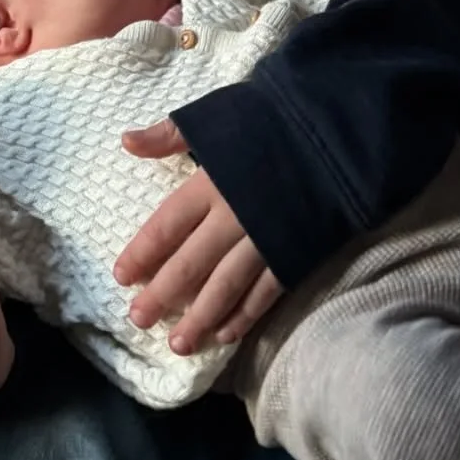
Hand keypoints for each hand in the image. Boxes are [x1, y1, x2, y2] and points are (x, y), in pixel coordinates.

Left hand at [115, 118, 282, 353]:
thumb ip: (171, 134)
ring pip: (225, 287)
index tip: (121, 277)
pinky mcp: (295, 253)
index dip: (142, 253)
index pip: (166, 226)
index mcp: (210, 183)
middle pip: (190, 264)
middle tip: (138, 319)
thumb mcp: (217, 115)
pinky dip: (245, 316)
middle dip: (162, 295)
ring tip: (177, 344)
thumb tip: (126, 141)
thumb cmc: (272, 118)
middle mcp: (234, 218)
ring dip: (200, 318)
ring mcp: (265, 240)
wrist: (337, 130)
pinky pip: (265, 293)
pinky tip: (226, 334)